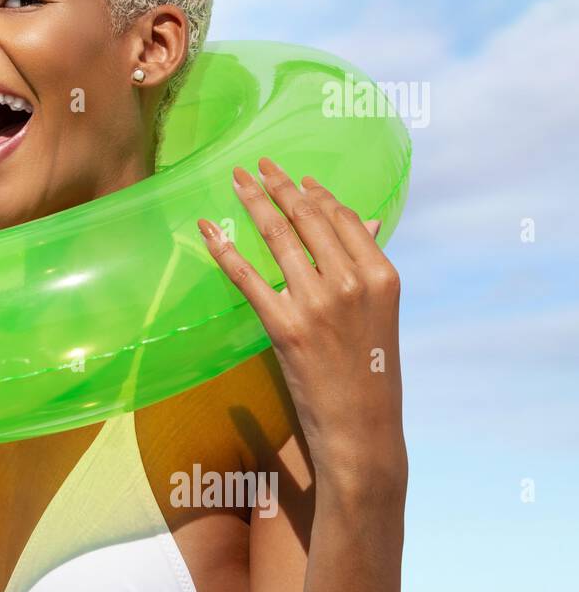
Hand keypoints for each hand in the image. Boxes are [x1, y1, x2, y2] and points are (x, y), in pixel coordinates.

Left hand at [198, 157, 404, 491]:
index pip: (344, 218)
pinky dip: (225, 248)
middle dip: (280, 186)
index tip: (296, 177)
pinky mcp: (284, 326)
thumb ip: (367, 267)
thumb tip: (365, 221)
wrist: (361, 427)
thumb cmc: (371, 372)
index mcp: (381, 276)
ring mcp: (317, 304)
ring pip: (278, 238)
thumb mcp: (380, 315)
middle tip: (258, 164)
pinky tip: (209, 228)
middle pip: (308, 219)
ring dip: (252, 202)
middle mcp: (351, 283)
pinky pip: (247, 277)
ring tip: (236, 181)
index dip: (316, 193)